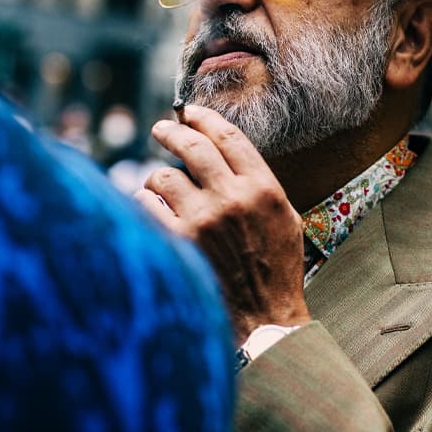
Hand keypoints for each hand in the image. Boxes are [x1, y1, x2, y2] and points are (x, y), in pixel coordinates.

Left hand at [135, 105, 311, 344]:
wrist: (264, 319)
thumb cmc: (276, 271)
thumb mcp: (286, 219)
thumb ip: (258, 185)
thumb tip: (224, 153)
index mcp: (263, 188)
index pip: (227, 137)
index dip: (203, 118)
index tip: (190, 113)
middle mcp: (232, 198)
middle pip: (191, 146)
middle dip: (171, 132)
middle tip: (161, 130)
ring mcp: (203, 220)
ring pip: (162, 176)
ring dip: (156, 179)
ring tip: (158, 187)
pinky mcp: (178, 242)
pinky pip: (146, 207)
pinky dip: (146, 207)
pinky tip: (151, 214)